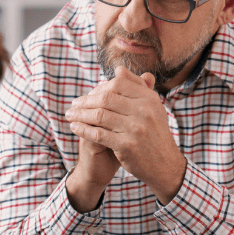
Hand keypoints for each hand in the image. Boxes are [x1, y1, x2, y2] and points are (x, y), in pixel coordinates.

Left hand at [65, 66, 186, 204]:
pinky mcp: (127, 145)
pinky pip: (98, 134)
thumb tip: (118, 69)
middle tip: (73, 105)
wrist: (164, 165)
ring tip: (69, 115)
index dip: (98, 88)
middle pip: (105, 98)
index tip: (86, 95)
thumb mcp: (151, 108)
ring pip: (99, 115)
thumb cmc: (153, 134)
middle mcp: (144, 111)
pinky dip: (83, 129)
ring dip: (80, 114)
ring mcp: (136, 128)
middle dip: (85, 101)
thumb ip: (136, 87)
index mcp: (149, 98)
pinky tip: (74, 127)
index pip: (117, 84)